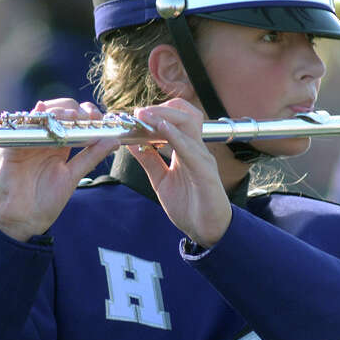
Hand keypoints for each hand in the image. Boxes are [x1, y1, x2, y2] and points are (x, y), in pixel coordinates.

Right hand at [0, 99, 117, 241]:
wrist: (22, 220)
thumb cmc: (46, 200)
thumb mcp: (72, 176)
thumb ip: (90, 157)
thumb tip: (113, 141)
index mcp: (60, 144)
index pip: (75, 118)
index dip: (88, 113)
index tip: (100, 119)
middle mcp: (44, 138)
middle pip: (60, 111)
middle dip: (75, 109)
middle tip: (88, 117)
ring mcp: (27, 139)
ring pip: (42, 114)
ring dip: (58, 111)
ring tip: (72, 117)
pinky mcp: (11, 144)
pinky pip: (21, 126)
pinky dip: (32, 117)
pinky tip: (43, 114)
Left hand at [126, 99, 231, 246]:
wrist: (207, 231)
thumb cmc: (189, 205)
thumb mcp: (161, 180)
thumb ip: (149, 160)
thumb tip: (131, 142)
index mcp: (187, 149)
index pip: (178, 119)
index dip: (158, 112)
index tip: (136, 115)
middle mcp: (197, 149)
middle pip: (185, 115)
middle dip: (161, 109)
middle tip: (139, 112)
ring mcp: (202, 159)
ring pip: (189, 125)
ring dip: (165, 118)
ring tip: (144, 115)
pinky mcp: (206, 174)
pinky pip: (191, 150)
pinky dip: (176, 137)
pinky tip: (162, 130)